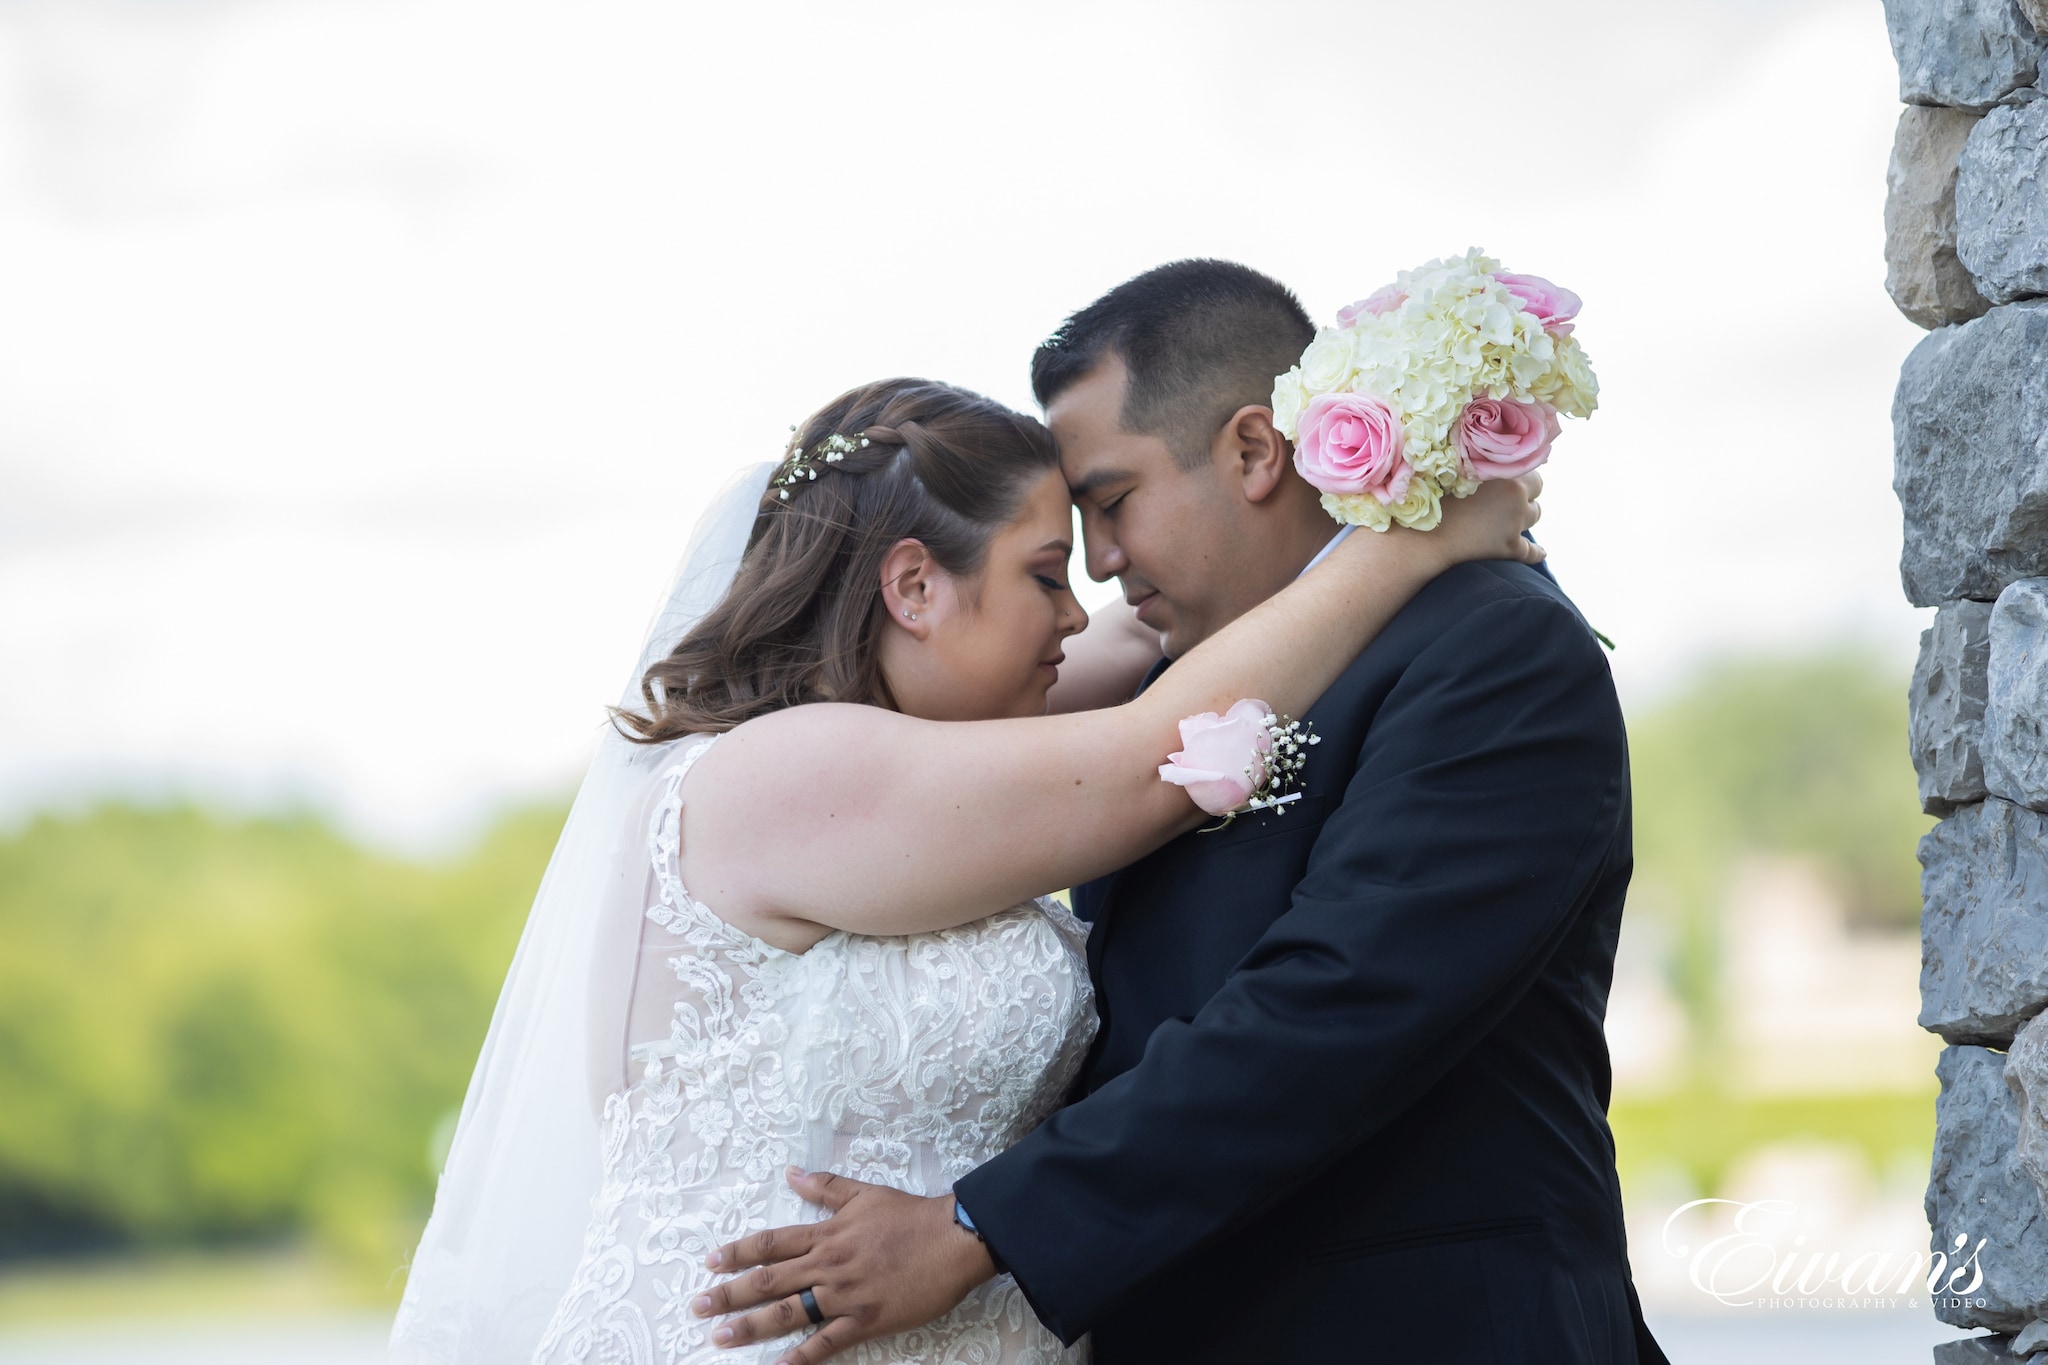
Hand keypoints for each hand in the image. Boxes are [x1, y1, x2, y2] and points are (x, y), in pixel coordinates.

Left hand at [690, 1168, 995, 1363]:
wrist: (953, 1238)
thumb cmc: (912, 1215)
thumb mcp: (865, 1193)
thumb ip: (825, 1188)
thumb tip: (791, 1174)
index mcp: (827, 1233)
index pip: (772, 1243)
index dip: (739, 1252)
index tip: (710, 1261)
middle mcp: (828, 1264)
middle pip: (769, 1279)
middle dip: (730, 1293)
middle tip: (698, 1305)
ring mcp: (845, 1294)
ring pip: (789, 1312)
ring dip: (751, 1325)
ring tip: (720, 1336)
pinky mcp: (865, 1319)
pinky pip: (827, 1342)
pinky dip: (801, 1357)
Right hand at [1427, 471, 1545, 567]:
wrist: (1422, 535)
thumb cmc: (1432, 499)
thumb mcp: (1458, 471)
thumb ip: (1482, 464)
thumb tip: (1498, 463)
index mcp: (1505, 471)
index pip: (1529, 470)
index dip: (1516, 477)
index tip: (1504, 483)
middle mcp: (1516, 494)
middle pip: (1536, 492)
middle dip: (1525, 496)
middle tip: (1505, 502)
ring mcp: (1515, 522)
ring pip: (1534, 516)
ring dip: (1523, 517)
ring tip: (1504, 520)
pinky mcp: (1510, 547)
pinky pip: (1532, 551)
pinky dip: (1536, 553)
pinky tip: (1540, 553)